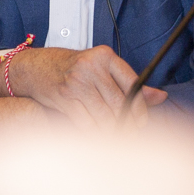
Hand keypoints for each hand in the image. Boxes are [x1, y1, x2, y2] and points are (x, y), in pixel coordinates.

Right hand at [0, 45, 167, 127]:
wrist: (33, 68)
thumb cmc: (69, 67)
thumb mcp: (99, 67)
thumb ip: (128, 82)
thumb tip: (160, 97)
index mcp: (104, 56)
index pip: (132, 85)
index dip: (140, 108)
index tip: (141, 121)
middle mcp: (91, 67)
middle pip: (120, 104)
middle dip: (127, 124)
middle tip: (130, 136)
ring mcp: (76, 82)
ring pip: (105, 117)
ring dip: (112, 132)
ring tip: (116, 138)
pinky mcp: (65, 97)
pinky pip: (87, 123)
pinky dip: (94, 133)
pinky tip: (98, 135)